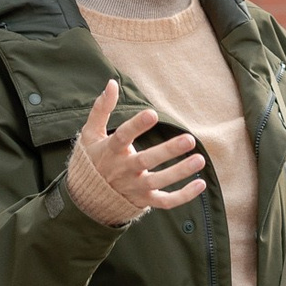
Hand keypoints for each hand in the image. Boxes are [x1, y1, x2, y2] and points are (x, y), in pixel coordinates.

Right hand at [72, 80, 205, 224]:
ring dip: (179, 172)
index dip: (136, 126)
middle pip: (145, 161)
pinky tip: (200, 184)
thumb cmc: (92, 159)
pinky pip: (164, 202)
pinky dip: (182, 196)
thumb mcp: (90, 133)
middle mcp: (123, 170)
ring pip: (158, 182)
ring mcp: (134, 187)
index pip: (123, 136)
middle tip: (190, 139)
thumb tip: (112, 83)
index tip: (153, 113)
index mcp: (110, 150)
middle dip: (167, 151)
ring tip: (200, 160)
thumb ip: (101, 109)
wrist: (86, 198)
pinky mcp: (144, 200)